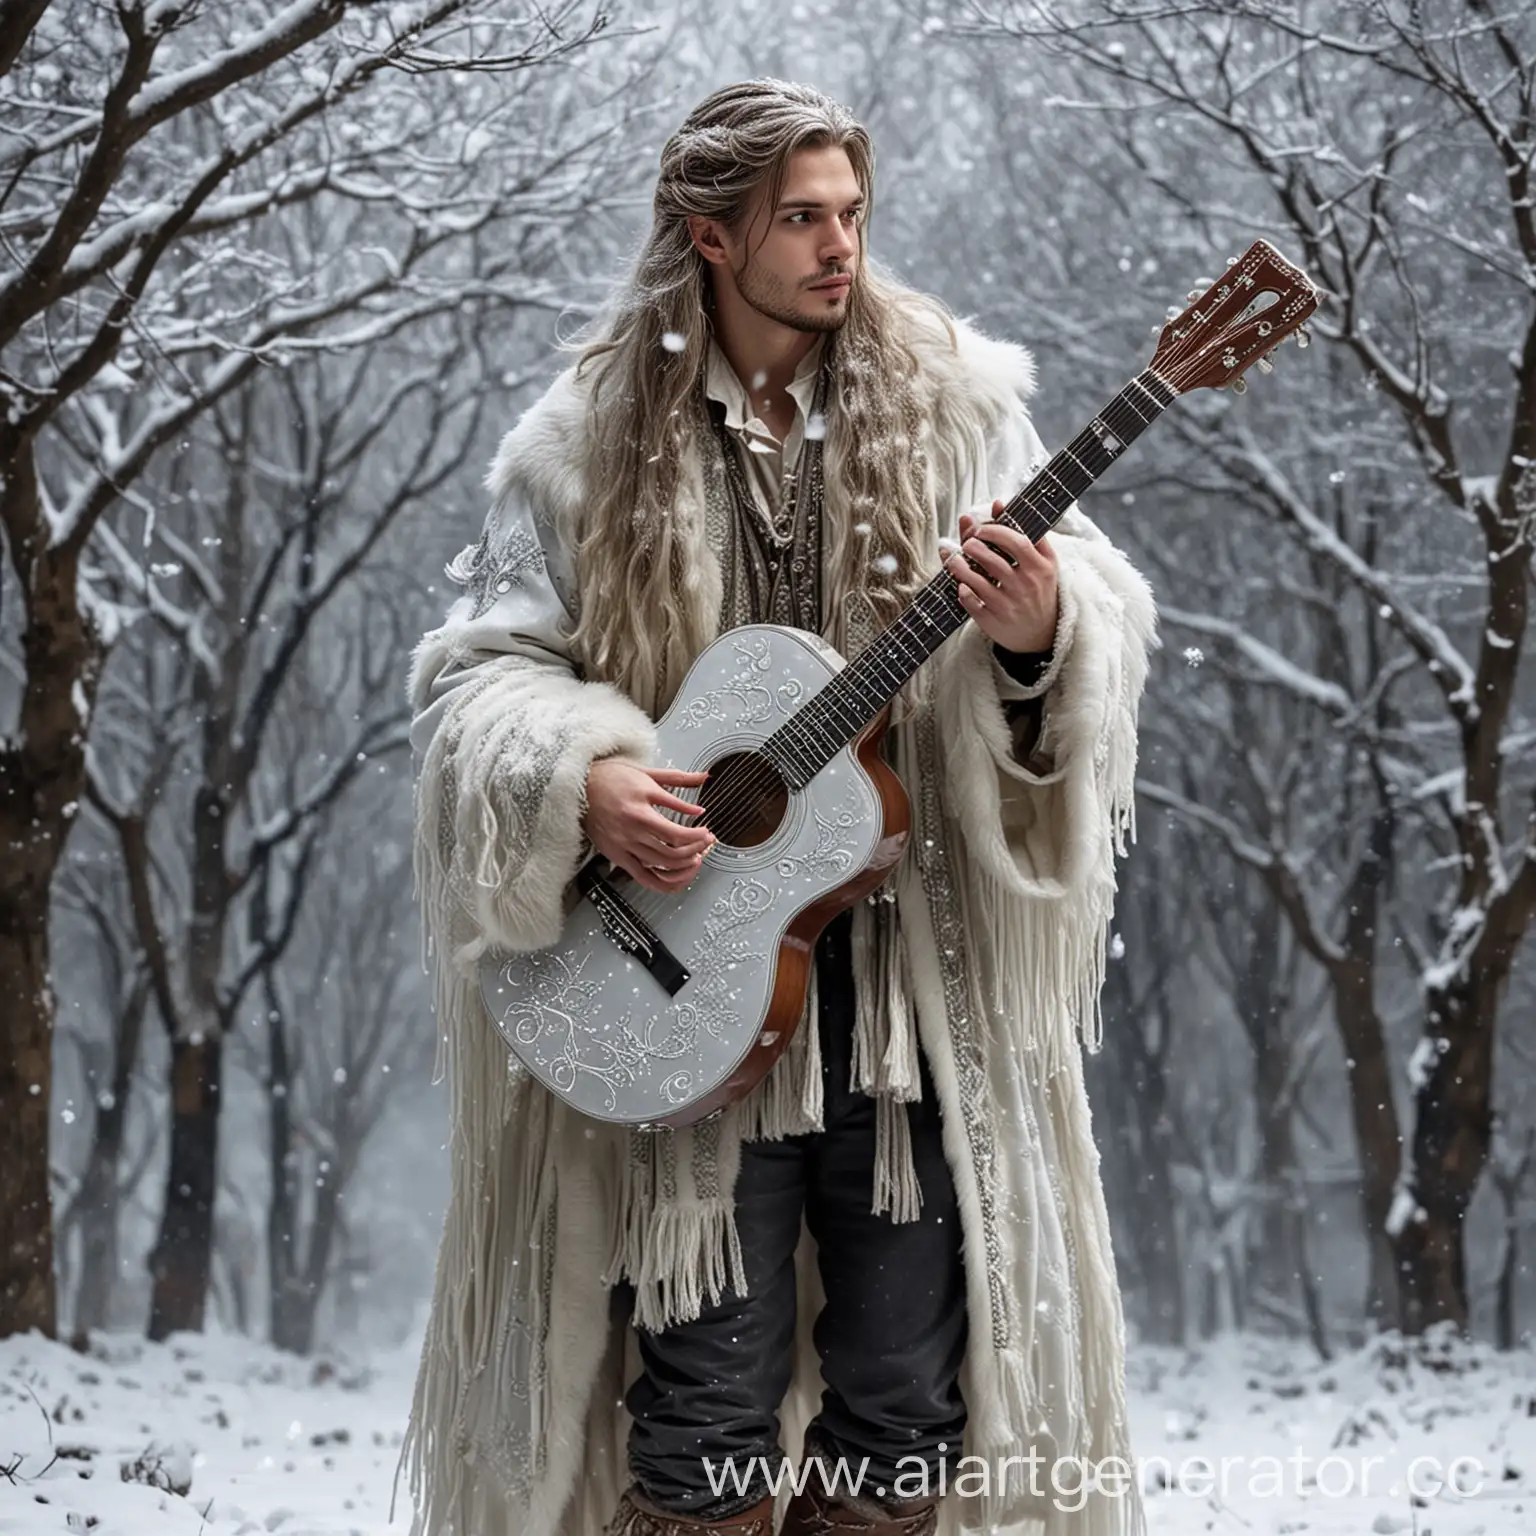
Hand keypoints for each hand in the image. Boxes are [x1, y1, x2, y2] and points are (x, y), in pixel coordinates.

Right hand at [583, 758, 714, 893]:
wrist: (578, 786)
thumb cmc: (610, 778)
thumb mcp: (647, 774)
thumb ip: (677, 780)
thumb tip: (703, 779)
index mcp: (640, 810)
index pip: (676, 834)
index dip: (697, 837)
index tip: (707, 833)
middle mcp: (631, 831)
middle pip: (672, 854)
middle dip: (695, 851)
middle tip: (704, 844)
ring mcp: (623, 846)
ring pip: (660, 867)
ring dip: (683, 867)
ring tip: (694, 858)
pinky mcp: (616, 856)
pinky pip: (643, 877)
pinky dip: (662, 883)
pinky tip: (676, 878)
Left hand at [945, 501, 1058, 654]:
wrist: (1043, 633)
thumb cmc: (1039, 589)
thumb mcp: (1041, 560)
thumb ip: (1023, 531)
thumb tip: (997, 503)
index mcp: (1039, 568)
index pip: (1015, 542)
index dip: (993, 531)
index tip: (980, 530)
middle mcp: (1025, 586)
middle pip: (993, 561)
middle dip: (973, 547)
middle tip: (967, 544)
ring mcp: (1009, 605)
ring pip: (977, 582)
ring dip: (960, 566)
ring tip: (955, 559)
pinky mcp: (993, 621)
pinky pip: (971, 603)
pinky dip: (963, 591)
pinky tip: (961, 584)